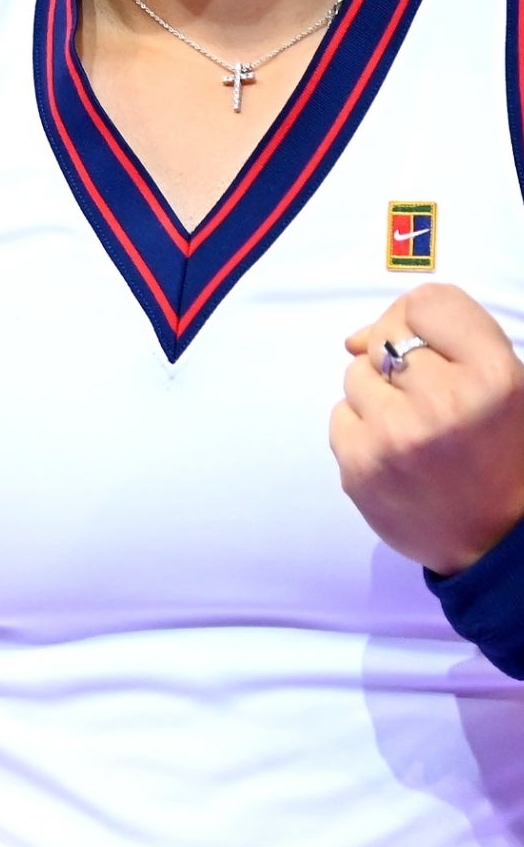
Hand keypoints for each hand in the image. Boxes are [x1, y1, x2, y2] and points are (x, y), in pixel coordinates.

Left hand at [334, 283, 523, 575]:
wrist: (496, 544)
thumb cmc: (502, 455)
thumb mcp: (506, 387)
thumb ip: (446, 338)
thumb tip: (355, 338)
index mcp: (494, 377)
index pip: (428, 302)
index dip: (427, 321)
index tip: (440, 348)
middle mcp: (444, 402)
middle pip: (388, 335)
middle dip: (404, 360)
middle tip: (435, 401)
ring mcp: (396, 436)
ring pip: (357, 374)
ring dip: (380, 394)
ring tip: (418, 430)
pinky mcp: (359, 466)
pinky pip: (340, 415)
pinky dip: (362, 428)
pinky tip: (397, 453)